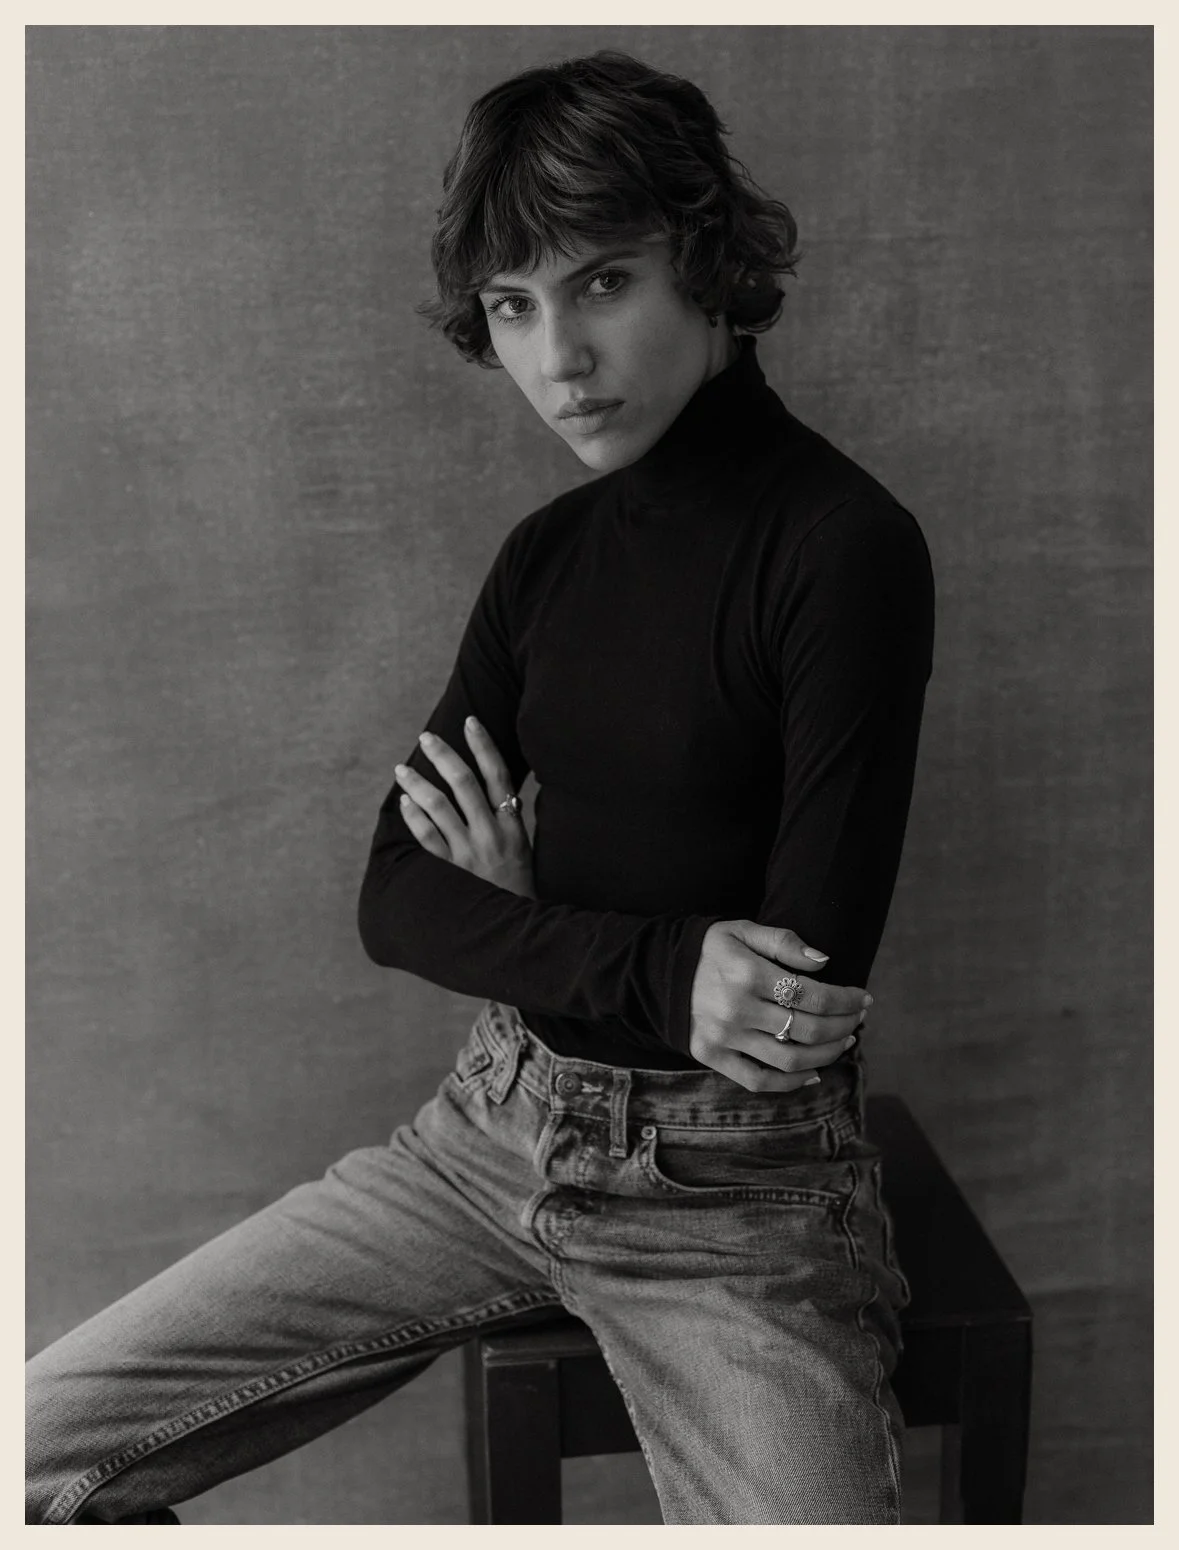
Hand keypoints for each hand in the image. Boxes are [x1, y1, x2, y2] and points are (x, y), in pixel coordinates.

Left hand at [393, 718, 536, 897]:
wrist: (514, 930)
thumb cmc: (518, 886)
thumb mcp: (523, 848)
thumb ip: (509, 819)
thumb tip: (501, 790)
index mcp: (512, 825)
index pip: (498, 775)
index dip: (483, 745)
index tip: (469, 721)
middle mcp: (490, 834)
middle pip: (464, 783)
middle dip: (443, 755)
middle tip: (426, 737)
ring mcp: (468, 852)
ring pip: (439, 806)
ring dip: (418, 783)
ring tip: (401, 769)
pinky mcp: (449, 871)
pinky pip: (427, 838)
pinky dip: (414, 817)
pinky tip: (405, 803)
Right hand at [688, 920, 870, 1091]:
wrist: (660, 972)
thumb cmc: (711, 949)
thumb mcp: (743, 930)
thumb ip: (784, 942)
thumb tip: (824, 962)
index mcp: (747, 973)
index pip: (812, 995)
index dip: (846, 1001)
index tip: (863, 998)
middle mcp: (736, 1008)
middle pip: (808, 1029)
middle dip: (844, 1026)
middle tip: (858, 1019)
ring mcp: (723, 1036)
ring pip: (790, 1058)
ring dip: (826, 1054)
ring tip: (843, 1042)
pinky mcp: (712, 1056)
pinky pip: (759, 1080)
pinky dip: (790, 1082)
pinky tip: (812, 1073)